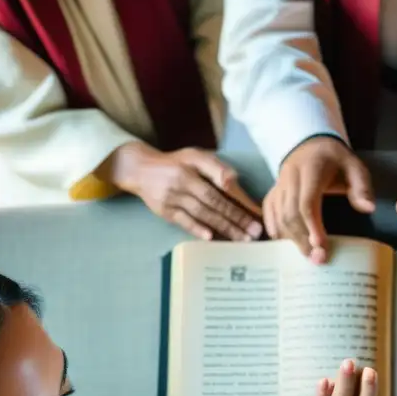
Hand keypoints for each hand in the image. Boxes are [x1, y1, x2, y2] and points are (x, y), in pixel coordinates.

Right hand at [105, 142, 261, 240]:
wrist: (140, 169)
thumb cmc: (175, 163)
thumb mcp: (194, 156)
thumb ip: (215, 167)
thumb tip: (235, 181)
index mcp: (192, 168)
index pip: (221, 188)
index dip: (239, 203)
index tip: (257, 216)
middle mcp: (181, 183)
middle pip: (214, 203)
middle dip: (236, 219)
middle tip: (255, 233)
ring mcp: (171, 198)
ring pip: (201, 214)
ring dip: (223, 227)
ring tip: (241, 239)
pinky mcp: (163, 211)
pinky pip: (182, 221)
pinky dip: (196, 229)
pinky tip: (210, 237)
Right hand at [264, 136, 374, 262]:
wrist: (309, 143)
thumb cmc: (334, 159)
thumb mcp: (354, 166)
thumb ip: (361, 186)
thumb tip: (368, 208)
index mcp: (311, 170)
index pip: (307, 202)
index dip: (312, 226)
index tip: (321, 246)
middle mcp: (290, 177)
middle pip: (290, 213)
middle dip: (303, 239)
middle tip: (318, 259)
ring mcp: (278, 184)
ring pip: (278, 216)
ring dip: (291, 239)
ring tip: (308, 256)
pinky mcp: (273, 191)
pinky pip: (269, 213)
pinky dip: (276, 230)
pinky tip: (287, 244)